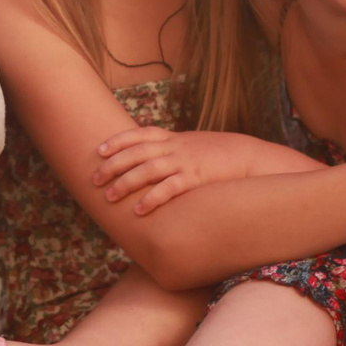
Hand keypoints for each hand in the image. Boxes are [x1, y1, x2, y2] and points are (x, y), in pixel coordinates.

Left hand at [85, 127, 260, 214]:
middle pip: (137, 152)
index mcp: (175, 138)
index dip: (118, 141)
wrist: (251, 157)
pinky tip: (139, 210)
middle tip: (94, 178)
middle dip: (113, 165)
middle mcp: (176, 147)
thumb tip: (154, 158)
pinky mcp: (197, 178)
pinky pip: (170, 188)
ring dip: (126, 183)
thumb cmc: (220, 155)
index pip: (140, 134)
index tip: (99, 150)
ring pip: (148, 169)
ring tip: (109, 196)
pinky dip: (152, 198)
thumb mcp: (194, 145)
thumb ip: (173, 149)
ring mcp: (186, 161)